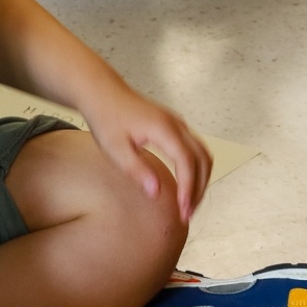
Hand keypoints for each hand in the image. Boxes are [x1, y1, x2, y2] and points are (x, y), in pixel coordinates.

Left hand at [83, 86, 212, 220]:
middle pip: (203, 160)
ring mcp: (179, 124)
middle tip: (187, 213)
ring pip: (203, 155)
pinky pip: (195, 150)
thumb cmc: (106, 117)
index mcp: (164, 129)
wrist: (102, 92)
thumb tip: (157, 192)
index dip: (188, 188)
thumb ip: (137, 170)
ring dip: (201, 180)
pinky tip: (186, 185)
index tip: (183, 210)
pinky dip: (197, 170)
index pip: (187, 162)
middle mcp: (177, 125)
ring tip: (189, 203)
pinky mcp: (175, 126)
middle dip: (199, 189)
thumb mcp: (115, 149)